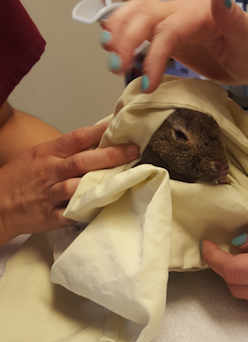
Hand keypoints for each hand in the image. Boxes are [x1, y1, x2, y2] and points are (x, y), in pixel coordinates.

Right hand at [0, 123, 138, 243]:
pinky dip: (87, 211)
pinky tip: (106, 206)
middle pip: (83, 161)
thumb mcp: (38, 154)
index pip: (77, 137)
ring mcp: (50, 194)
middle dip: (110, 155)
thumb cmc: (19, 177)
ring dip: (101, 183)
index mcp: (48, 153)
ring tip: (126, 178)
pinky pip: (72, 213)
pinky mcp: (50, 216)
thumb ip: (65, 149)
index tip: (119, 126)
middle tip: (133, 151)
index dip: (99, 131)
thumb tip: (95, 141)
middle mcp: (51, 172)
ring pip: (78, 187)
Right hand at [101, 0, 247, 92]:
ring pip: (138, 14)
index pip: (169, 29)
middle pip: (145, 15)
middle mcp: (185, 11)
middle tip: (117, 68)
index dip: (154, 55)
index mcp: (203, 11)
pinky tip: (115, 46)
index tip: (148, 82)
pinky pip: (142, 28)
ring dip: (120, 33)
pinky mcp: (171, 35)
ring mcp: (176, 21)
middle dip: (126, 40)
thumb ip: (233, 18)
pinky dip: (125, 34)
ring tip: (111, 57)